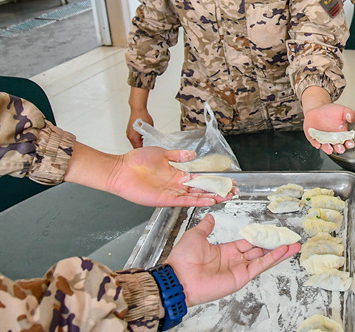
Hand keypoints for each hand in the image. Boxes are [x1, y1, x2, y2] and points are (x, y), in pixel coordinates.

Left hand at [104, 147, 235, 206]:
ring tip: (226, 197)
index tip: (228, 180)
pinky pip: (184, 201)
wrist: (120, 169)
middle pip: (202, 189)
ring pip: (196, 197)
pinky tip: (209, 201)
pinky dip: (198, 201)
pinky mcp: (165, 200)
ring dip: (211, 197)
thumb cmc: (137, 160)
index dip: (214, 180)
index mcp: (177, 174)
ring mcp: (172, 193)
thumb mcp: (162, 153)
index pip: (200, 178)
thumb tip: (192, 155)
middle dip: (218, 190)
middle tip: (233, 191)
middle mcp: (177, 185)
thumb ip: (178, 155)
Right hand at [127, 107, 152, 147]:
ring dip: (140, 142)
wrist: (138, 109)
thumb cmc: (143, 116)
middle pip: (135, 145)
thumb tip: (152, 140)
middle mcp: (129, 135)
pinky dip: (138, 139)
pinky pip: (133, 137)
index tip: (149, 151)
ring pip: (134, 141)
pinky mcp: (129, 130)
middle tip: (149, 148)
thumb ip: (150, 136)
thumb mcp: (149, 128)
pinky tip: (143, 138)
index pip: (138, 148)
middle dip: (142, 147)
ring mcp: (129, 132)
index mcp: (133, 137)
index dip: (144, 150)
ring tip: (147, 143)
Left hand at [166, 214, 299, 305]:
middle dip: (275, 245)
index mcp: (225, 251)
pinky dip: (272, 259)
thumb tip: (210, 217)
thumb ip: (206, 227)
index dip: (261, 238)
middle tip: (289, 239)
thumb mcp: (195, 236)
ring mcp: (239, 270)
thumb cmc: (182, 259)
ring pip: (264, 259)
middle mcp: (234, 260)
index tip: (273, 233)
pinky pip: (259, 266)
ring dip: (279, 252)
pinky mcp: (241, 278)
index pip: (248, 243)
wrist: (178, 277)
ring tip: (293, 245)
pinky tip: (283, 252)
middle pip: (260, 251)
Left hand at [303, 103, 354, 153]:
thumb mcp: (343, 111)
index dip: (349, 143)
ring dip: (328, 149)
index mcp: (342, 134)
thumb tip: (352, 118)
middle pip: (337, 147)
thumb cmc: (331, 111)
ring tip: (329, 149)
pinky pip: (315, 142)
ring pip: (326, 147)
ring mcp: (324, 140)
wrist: (317, 109)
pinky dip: (316, 144)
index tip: (350, 143)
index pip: (348, 141)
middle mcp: (333, 139)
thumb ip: (350, 114)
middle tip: (340, 148)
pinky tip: (318, 144)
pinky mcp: (314, 139)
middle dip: (339, 149)